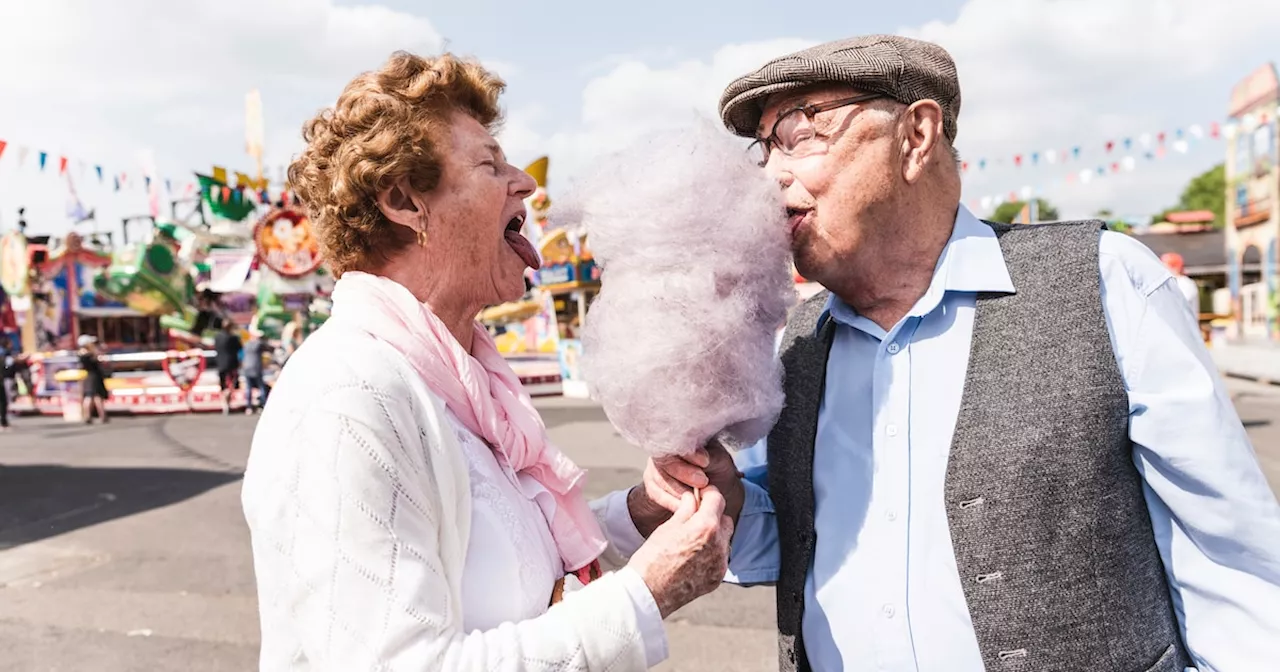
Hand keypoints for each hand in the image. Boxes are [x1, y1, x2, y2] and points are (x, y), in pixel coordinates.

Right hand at [627, 486, 733, 617]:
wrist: (648, 593)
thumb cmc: (652, 558)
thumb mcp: (668, 527)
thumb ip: (686, 509)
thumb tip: (693, 498)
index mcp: (706, 527)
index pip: (717, 499)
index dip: (708, 494)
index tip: (700, 495)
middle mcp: (719, 545)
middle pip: (725, 520)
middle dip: (713, 516)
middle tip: (694, 518)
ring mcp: (720, 564)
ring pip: (724, 540)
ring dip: (714, 536)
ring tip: (691, 540)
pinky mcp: (717, 578)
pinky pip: (720, 559)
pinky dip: (711, 554)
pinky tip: (692, 557)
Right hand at [645, 441, 744, 523]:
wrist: (710, 491)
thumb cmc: (716, 471)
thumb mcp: (720, 460)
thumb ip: (711, 456)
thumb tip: (703, 458)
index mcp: (681, 436)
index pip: (678, 440)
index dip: (689, 452)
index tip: (705, 462)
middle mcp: (664, 449)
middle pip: (665, 458)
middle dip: (683, 472)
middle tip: (703, 482)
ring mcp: (655, 467)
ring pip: (658, 477)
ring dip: (678, 489)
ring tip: (696, 498)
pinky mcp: (652, 485)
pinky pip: (656, 493)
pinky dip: (671, 501)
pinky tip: (685, 506)